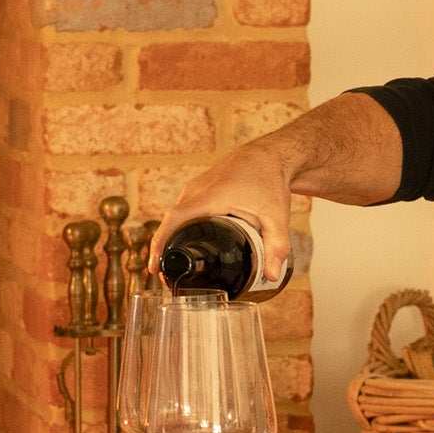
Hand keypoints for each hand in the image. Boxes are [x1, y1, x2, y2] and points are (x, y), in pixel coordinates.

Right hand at [152, 140, 296, 280]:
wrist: (270, 155)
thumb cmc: (271, 180)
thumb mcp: (277, 216)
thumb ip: (277, 245)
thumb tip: (272, 275)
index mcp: (210, 196)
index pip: (175, 218)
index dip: (161, 242)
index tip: (156, 265)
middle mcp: (197, 190)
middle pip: (171, 222)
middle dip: (164, 249)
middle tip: (168, 278)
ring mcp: (196, 188)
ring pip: (175, 216)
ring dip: (171, 238)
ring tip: (175, 267)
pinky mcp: (198, 189)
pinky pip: (182, 210)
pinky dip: (179, 228)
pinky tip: (184, 244)